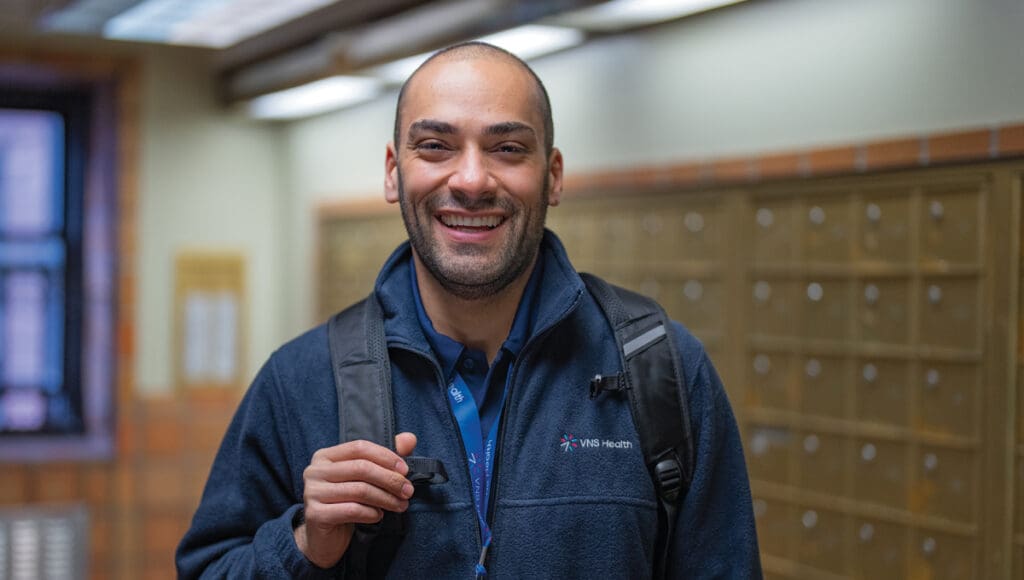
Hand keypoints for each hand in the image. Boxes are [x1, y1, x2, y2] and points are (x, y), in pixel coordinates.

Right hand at [294, 432, 416, 568]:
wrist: (324, 538)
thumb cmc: (346, 502)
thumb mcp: (365, 478)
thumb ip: (385, 457)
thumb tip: (410, 438)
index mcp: (325, 456)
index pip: (360, 447)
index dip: (385, 456)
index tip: (405, 470)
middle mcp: (315, 471)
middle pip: (361, 468)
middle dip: (390, 479)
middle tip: (408, 491)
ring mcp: (312, 492)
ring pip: (359, 490)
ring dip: (386, 498)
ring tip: (400, 505)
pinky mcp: (315, 514)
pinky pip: (352, 510)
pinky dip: (371, 513)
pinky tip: (379, 516)